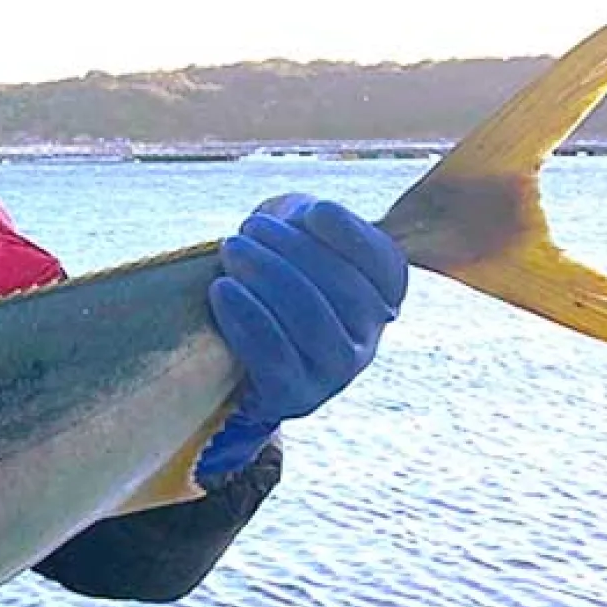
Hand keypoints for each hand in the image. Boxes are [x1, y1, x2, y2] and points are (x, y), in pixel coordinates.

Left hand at [197, 194, 407, 480]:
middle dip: (291, 250)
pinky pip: (274, 357)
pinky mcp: (297, 395)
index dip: (348, 232)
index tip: (308, 211)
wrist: (244, 342)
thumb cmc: (277, 271)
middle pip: (342, 288)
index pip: (381, 260)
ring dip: (267, 279)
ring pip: (311, 321)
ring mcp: (338, 371)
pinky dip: (247, 318)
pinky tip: (221, 289)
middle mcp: (372, 334)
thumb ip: (312, 217)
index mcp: (384, 290)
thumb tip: (313, 216)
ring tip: (232, 250)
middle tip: (247, 229)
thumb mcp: (300, 234)